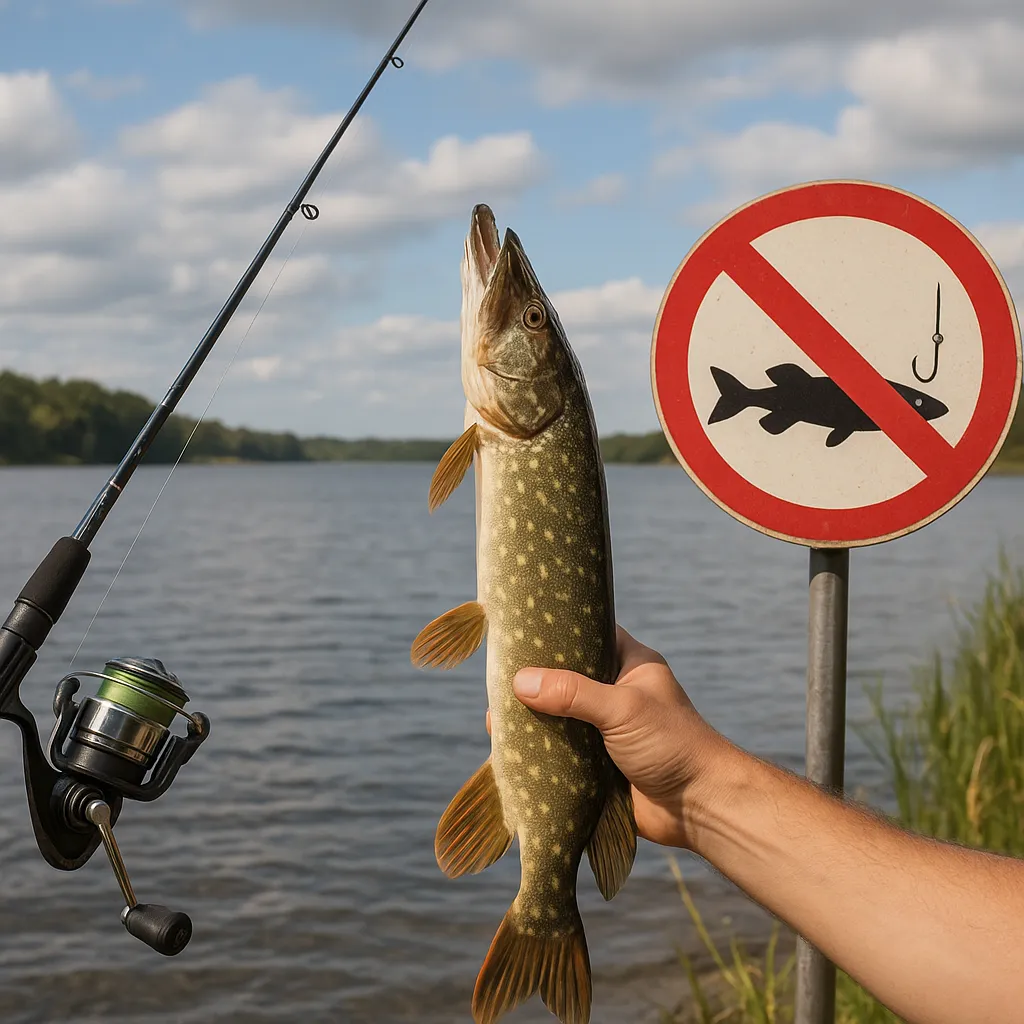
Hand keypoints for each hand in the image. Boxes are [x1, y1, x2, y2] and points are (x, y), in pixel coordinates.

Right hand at [488, 625, 732, 849]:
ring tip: (494, 719)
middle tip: (495, 680)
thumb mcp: (623, 708)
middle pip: (564, 678)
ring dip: (531, 721)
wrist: (700, 808)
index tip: (519, 631)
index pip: (588, 634)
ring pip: (558, 717)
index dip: (556, 632)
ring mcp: (603, 729)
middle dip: (533, 682)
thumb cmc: (672, 744)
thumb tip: (520, 682)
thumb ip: (573, 693)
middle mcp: (614, 692)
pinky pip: (558, 753)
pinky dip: (537, 753)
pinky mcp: (595, 764)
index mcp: (629, 664)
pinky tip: (507, 751)